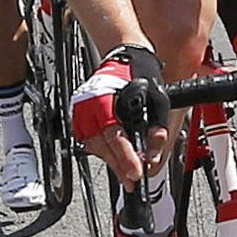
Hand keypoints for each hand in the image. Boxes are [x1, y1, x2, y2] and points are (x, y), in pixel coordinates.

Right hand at [68, 44, 159, 188]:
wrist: (124, 56)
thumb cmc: (138, 73)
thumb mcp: (157, 99)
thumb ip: (156, 128)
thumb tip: (154, 153)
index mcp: (105, 101)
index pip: (114, 136)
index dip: (125, 158)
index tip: (136, 173)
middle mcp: (88, 107)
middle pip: (101, 146)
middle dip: (119, 166)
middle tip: (133, 180)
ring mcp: (81, 111)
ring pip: (93, 146)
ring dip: (111, 161)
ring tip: (127, 172)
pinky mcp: (80, 115)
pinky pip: (89, 140)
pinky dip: (103, 151)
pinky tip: (116, 157)